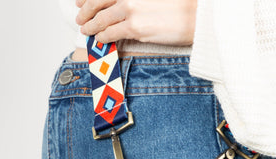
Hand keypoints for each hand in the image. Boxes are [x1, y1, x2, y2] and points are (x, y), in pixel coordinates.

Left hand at [74, 0, 196, 45]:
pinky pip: (110, 33)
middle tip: (79, 17)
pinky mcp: (134, 27)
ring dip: (90, 26)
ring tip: (86, 31)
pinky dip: (101, 36)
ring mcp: (129, 9)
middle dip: (85, 10)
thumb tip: (123, 3)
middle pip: (97, 1)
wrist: (195, 15)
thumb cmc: (179, 4)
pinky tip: (98, 39)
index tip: (80, 1)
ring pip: (101, 18)